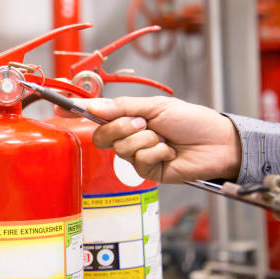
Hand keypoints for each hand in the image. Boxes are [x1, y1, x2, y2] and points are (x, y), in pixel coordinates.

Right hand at [57, 96, 241, 183]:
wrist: (217, 143)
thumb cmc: (191, 121)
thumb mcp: (155, 106)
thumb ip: (121, 107)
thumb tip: (92, 106)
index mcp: (129, 118)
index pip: (98, 116)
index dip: (81, 112)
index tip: (62, 108)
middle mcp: (129, 137)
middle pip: (103, 135)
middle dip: (122, 127)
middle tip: (143, 123)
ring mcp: (137, 156)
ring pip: (122, 149)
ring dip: (145, 140)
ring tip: (163, 139)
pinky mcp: (147, 172)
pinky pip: (139, 161)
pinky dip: (156, 153)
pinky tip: (169, 153)